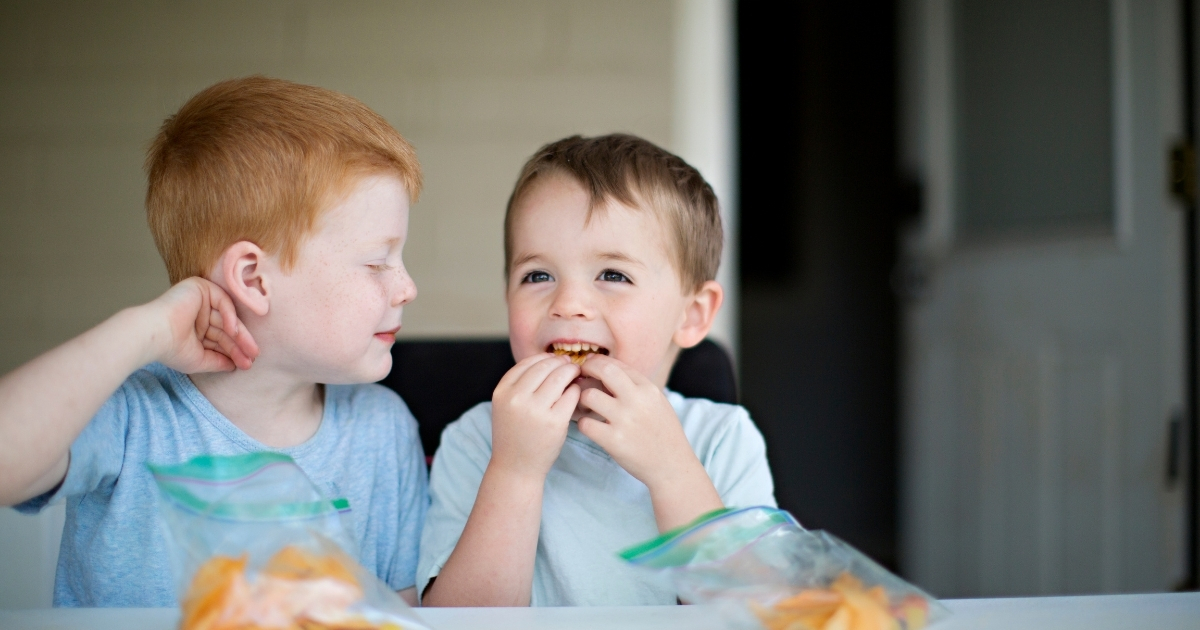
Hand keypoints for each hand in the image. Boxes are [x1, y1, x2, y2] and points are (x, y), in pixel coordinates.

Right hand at [148, 277, 258, 372]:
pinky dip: (230, 315)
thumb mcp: (200, 359)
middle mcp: (198, 314)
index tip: (247, 364)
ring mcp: (200, 300)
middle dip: (241, 344)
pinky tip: (233, 331)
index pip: (221, 339)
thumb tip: (235, 366)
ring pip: (226, 317)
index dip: (235, 351)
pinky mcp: (199, 287)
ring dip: (240, 334)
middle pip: (226, 328)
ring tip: (251, 350)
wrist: (154, 335)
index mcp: (195, 329)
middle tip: (253, 357)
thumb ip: (218, 361)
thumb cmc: (171, 349)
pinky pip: (222, 300)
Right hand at [489, 354, 580, 479]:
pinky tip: (575, 393)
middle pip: (545, 366)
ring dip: (571, 372)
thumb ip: (520, 384)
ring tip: (575, 375)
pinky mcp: (555, 422)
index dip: (544, 358)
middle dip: (561, 362)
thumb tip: (551, 360)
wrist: (516, 468)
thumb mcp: (506, 406)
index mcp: (502, 392)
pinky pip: (571, 394)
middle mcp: (517, 398)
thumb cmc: (514, 434)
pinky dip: (576, 390)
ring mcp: (536, 410)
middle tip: (570, 366)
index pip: (527, 362)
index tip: (554, 361)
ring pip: (560, 376)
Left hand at [575, 355, 698, 489]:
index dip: (598, 363)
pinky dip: (582, 423)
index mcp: (648, 389)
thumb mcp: (657, 402)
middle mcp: (637, 400)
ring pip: (589, 396)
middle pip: (603, 370)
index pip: (617, 364)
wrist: (672, 465)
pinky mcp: (614, 441)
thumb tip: (608, 371)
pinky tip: (589, 426)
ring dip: (581, 399)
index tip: (590, 368)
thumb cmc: (663, 433)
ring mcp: (625, 420)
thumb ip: (636, 387)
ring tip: (584, 407)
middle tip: (580, 378)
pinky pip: (585, 424)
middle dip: (587, 370)